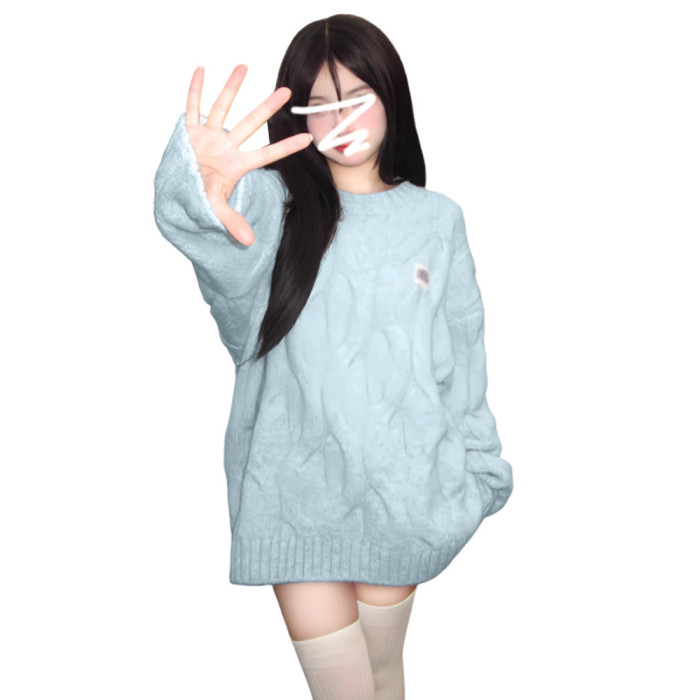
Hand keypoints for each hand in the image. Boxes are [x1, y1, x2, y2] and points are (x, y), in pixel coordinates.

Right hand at [185, 65, 312, 245]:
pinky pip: (192, 107)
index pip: (267, 154)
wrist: (176, 193)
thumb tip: (249, 242)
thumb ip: (231, 221)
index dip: (287, 147)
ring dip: (232, 88)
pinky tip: (202, 70)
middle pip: (250, 124)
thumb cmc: (198, 198)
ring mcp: (208, 137)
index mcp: (236, 165)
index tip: (309, 137)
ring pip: (223, 108)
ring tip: (244, 66)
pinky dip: (196, 90)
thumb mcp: (214, 208)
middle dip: (268, 108)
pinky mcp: (189, 132)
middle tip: (288, 91)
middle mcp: (226, 147)